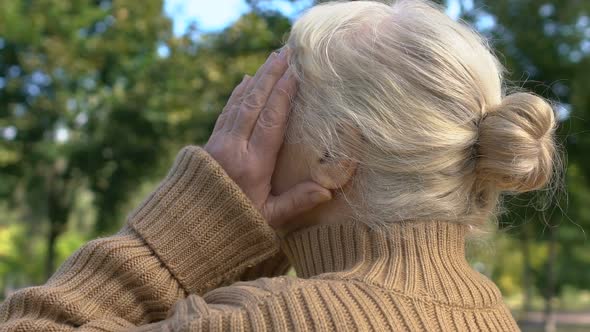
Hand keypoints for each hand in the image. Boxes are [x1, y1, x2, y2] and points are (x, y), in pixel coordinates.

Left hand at [205, 49, 331, 227]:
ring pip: (239, 103)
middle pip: (254, 104)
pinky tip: (246, 80)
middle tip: (286, 52)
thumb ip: (296, 202)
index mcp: (252, 165)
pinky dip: (237, 93)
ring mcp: (218, 143)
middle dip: (271, 75)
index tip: (296, 72)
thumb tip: (328, 191)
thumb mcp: (268, 220)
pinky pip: (226, 111)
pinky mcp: (209, 143)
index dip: (284, 95)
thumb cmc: (233, 227)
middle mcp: (233, 148)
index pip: (271, 122)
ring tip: (271, 59)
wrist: (187, 229)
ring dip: (256, 79)